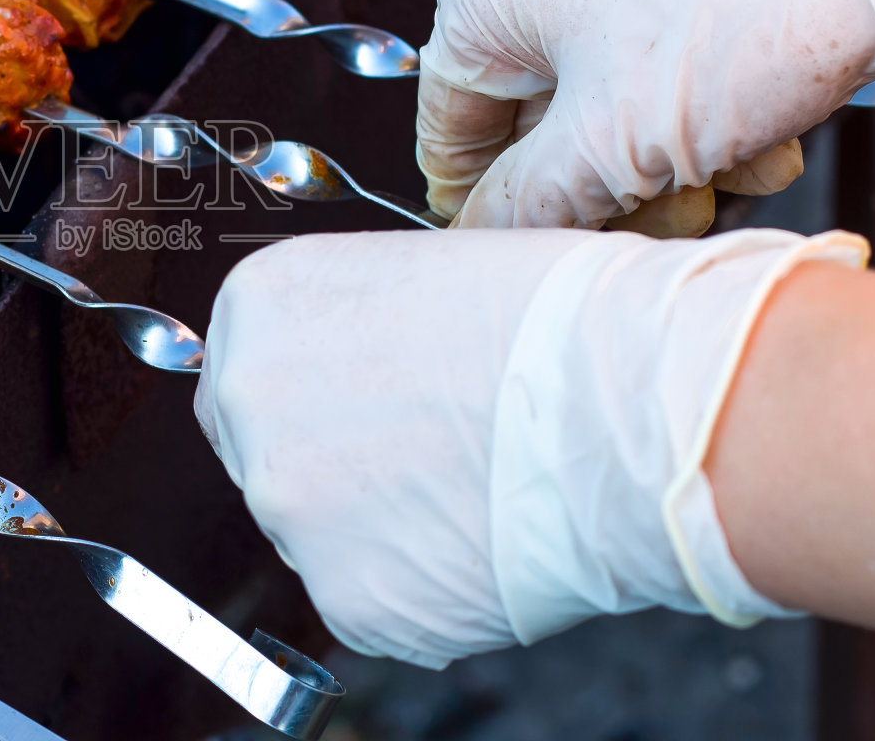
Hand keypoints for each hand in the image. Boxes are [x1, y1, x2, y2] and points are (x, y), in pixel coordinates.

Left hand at [195, 227, 865, 667]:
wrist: (627, 399)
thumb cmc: (553, 316)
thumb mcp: (420, 276)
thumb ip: (351, 327)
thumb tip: (351, 369)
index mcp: (257, 305)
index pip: (247, 367)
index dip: (313, 392)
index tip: (364, 403)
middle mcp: (247, 400)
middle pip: (263, 450)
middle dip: (328, 459)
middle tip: (419, 455)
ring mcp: (286, 506)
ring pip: (316, 530)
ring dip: (373, 524)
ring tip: (472, 490)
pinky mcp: (344, 596)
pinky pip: (368, 598)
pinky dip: (416, 586)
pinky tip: (480, 539)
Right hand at [418, 0, 874, 231]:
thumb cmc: (750, 8)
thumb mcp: (615, 146)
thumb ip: (529, 201)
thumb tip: (487, 229)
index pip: (450, 115)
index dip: (481, 193)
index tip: (519, 236)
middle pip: (539, 101)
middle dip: (604, 175)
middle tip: (658, 218)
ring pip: (607, 73)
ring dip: (662, 145)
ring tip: (733, 174)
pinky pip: (658, 28)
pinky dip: (695, 90)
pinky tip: (759, 128)